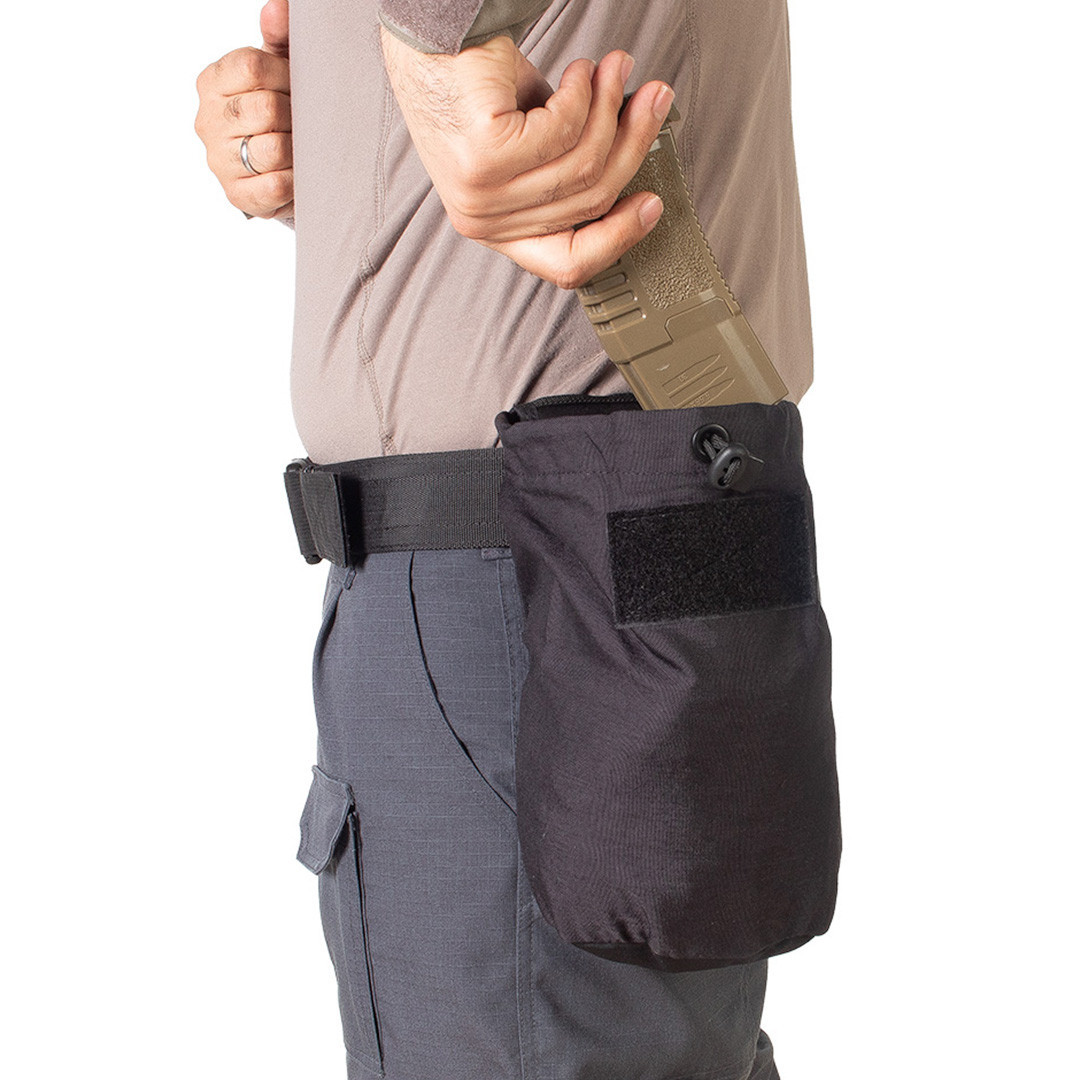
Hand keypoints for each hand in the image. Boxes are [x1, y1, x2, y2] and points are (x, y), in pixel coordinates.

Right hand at [195, 0, 293, 219]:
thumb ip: (280, 38)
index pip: (252, 66)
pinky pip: (277, 184)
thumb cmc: (279, 108)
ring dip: (298, 147)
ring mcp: (220, 161)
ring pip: (273, 149)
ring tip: (300, 145)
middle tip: (303, 120)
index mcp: (212, 82)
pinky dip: (297, 177)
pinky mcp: (238, 195)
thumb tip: (279, 8)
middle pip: (265, 108)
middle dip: (294, 113)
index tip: (296, 84)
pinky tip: (299, 171)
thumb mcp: (279, 68)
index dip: (285, 75)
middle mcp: (208, 120)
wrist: (280, 166)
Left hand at [381, 28, 672, 288]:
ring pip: (582, 164)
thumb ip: (571, 166)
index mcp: (496, 230)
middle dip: (631, 142)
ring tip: (611, 72)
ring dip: (608, 107)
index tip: (652, 204)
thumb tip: (631, 155)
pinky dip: (581, 92)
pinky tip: (577, 72)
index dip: (619, 237)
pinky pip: (564, 132)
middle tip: (652, 101)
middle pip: (589, 200)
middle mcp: (483, 221)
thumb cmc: (477, 89)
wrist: (432, 38)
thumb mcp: (532, 144)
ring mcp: (480, 195)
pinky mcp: (483, 159)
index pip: (568, 264)